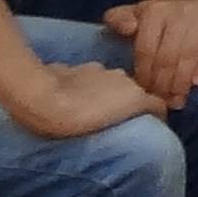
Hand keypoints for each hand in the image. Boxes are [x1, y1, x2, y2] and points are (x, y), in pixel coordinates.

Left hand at [6, 62, 171, 138]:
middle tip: (117, 119)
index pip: (157, 105)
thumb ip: (125, 119)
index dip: (155, 116)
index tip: (151, 127)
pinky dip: (88, 87)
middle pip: (134, 91)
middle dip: (128, 102)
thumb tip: (132, 120)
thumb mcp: (109, 130)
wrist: (39, 99)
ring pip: (112, 83)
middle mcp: (124, 78)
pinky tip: (74, 96)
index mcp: (136, 95)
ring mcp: (100, 70)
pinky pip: (90, 78)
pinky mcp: (78, 66)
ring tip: (93, 108)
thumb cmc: (75, 121)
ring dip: (108, 93)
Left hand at [112, 0, 197, 100]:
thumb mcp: (133, 14)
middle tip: (163, 103)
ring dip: (182, 81)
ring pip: (190, 53)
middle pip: (169, 55)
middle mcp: (180, 11)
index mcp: (153, 11)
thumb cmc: (161, 17)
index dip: (145, 75)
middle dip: (164, 83)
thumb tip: (128, 29)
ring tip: (178, 100)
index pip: (147, 49)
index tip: (146, 94)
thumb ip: (119, 20)